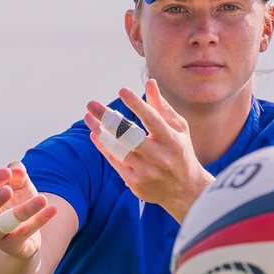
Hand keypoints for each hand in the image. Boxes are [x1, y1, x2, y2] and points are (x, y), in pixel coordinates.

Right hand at [0, 163, 56, 259]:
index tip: (8, 172)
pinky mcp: (10, 247)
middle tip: (8, 190)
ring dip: (24, 211)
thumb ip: (18, 175)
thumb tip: (17, 170)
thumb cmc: (17, 202)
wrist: (24, 234)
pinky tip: (53, 209)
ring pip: (5, 224)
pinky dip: (39, 221)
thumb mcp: (19, 185)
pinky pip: (24, 234)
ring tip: (43, 199)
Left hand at [85, 79, 213, 222]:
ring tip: (88, 117)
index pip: (152, 120)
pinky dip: (104, 147)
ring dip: (100, 131)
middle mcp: (159, 157)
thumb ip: (161, 107)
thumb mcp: (178, 128)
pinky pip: (115, 162)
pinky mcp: (136, 183)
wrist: (185, 190)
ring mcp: (146, 172)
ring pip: (118, 149)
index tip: (122, 91)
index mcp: (172, 141)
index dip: (137, 105)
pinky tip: (96, 134)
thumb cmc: (180, 151)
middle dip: (107, 118)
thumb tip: (149, 82)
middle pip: (128, 135)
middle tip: (91, 104)